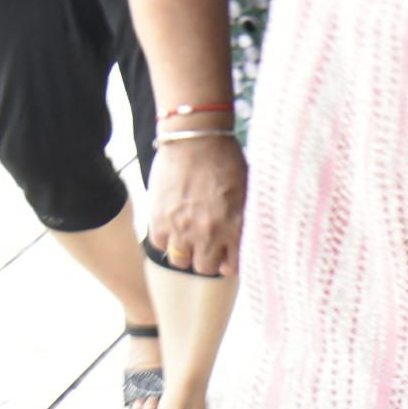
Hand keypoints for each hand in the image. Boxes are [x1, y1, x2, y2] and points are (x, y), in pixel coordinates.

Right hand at [144, 134, 245, 277]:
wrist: (196, 140)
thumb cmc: (228, 161)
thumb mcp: (249, 192)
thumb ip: (245, 220)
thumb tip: (245, 239)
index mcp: (235, 227)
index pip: (232, 266)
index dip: (229, 264)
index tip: (227, 257)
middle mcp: (209, 234)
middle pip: (204, 268)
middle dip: (207, 260)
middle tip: (207, 247)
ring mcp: (181, 228)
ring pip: (180, 261)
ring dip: (185, 252)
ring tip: (189, 237)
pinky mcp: (158, 219)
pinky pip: (160, 244)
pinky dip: (165, 238)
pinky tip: (173, 225)